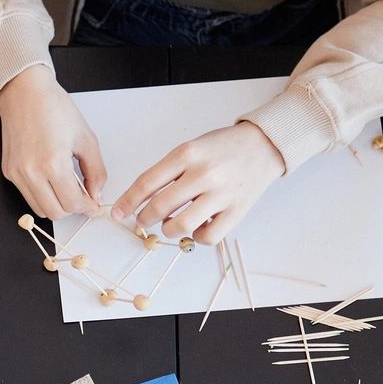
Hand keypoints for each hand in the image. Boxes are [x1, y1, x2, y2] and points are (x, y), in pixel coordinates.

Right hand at [0, 65, 105, 218]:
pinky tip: (52, 180)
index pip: (72, 204)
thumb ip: (96, 171)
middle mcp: (32, 172)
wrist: (24, 93)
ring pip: (40, 210)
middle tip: (83, 198)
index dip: (87, 208)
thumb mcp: (86, 138)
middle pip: (55, 213)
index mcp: (53, 163)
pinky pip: (28, 196)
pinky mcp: (9, 172)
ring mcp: (17, 174)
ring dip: (57, 205)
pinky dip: (43, 196)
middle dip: (72, 209)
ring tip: (67, 189)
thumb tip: (96, 195)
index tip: (94, 205)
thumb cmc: (55, 108)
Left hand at [110, 122, 283, 244]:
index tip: (118, 213)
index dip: (128, 202)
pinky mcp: (236, 211)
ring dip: (168, 229)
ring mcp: (221, 194)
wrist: (263, 146)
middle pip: (159, 207)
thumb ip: (167, 172)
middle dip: (144, 218)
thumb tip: (139, 200)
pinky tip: (197, 227)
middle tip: (144, 220)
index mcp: (186, 154)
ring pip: (180, 225)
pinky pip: (207, 237)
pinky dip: (196, 237)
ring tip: (171, 223)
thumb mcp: (190, 149)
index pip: (147, 183)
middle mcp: (203, 174)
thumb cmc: (222, 149)